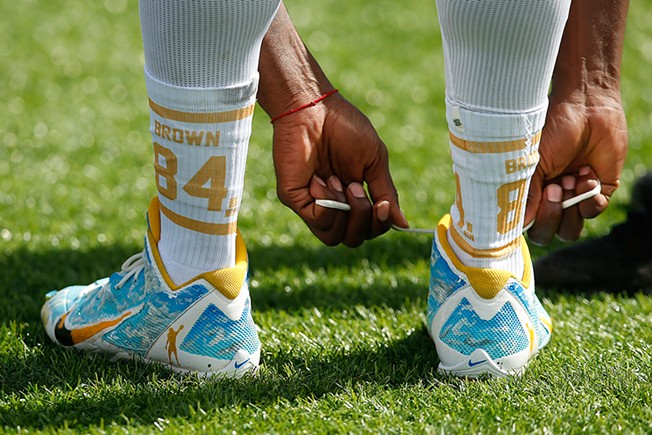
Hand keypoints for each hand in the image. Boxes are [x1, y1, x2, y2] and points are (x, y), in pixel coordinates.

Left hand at [272, 92, 407, 246]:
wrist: (314, 109)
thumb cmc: (345, 128)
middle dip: (363, 217)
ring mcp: (313, 204)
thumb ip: (386, 193)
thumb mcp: (374, 161)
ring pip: (334, 238)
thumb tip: (402, 224)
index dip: (379, 224)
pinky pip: (317, 221)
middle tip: (355, 186)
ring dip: (344, 210)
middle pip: (353, 239)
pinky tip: (321, 180)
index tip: (383, 204)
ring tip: (337, 180)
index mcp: (353, 197)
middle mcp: (333, 205)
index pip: (368, 229)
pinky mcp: (295, 199)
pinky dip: (326, 205)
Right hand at [526, 89, 627, 244]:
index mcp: (531, 193)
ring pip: (571, 229)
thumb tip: (521, 223)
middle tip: (555, 188)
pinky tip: (587, 173)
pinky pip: (594, 211)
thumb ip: (527, 195)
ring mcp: (574, 196)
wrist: (586, 108)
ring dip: (571, 208)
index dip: (532, 223)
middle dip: (552, 216)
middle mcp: (551, 199)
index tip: (534, 205)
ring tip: (571, 179)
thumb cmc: (552, 131)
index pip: (528, 226)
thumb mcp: (532, 164)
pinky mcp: (600, 190)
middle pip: (550, 233)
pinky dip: (591, 197)